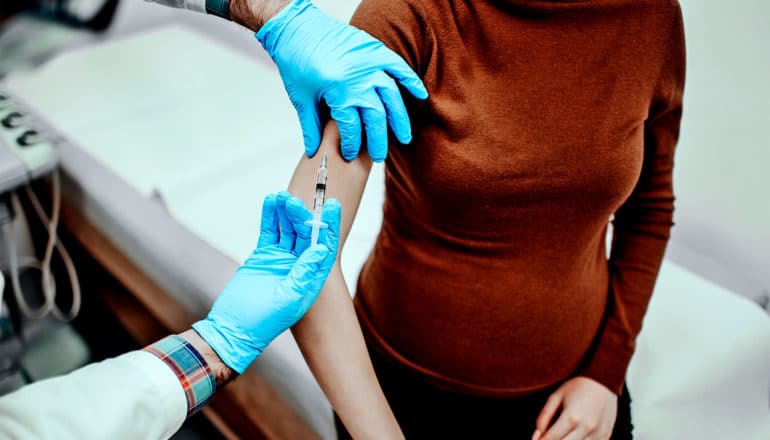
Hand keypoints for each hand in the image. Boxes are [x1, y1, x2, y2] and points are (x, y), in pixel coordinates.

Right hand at [192, 191, 340, 373]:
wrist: (234, 329)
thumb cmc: (264, 322)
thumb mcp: (288, 298)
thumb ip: (304, 273)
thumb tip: (322, 249)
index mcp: (312, 277)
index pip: (325, 246)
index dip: (329, 225)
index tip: (332, 205)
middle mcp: (300, 266)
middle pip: (306, 234)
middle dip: (302, 216)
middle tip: (294, 201)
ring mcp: (282, 259)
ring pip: (288, 229)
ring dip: (287, 212)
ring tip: (283, 196)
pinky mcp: (263, 255)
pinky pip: (270, 231)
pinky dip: (271, 216)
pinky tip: (272, 200)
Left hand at [255, 0, 427, 161]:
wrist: (295, 26)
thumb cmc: (295, 63)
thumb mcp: (300, 98)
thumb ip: (311, 127)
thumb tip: (313, 152)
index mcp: (338, 90)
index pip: (352, 127)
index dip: (352, 144)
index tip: (350, 155)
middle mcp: (357, 77)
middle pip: (375, 116)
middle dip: (378, 140)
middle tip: (379, 157)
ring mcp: (369, 62)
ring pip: (391, 96)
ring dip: (399, 119)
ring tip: (403, 137)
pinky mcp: (374, 49)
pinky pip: (398, 66)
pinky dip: (410, 79)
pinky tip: (420, 95)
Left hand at [533, 377, 617, 439]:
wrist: (604, 379)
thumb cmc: (578, 386)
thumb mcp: (556, 396)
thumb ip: (545, 416)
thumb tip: (538, 434)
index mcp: (571, 417)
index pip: (551, 438)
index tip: (537, 439)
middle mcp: (586, 427)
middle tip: (548, 437)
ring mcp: (598, 433)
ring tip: (562, 433)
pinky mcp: (606, 435)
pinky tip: (574, 435)